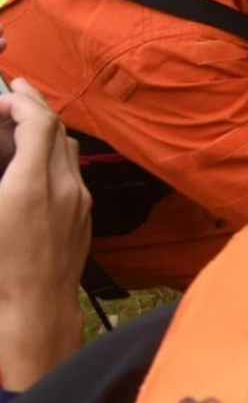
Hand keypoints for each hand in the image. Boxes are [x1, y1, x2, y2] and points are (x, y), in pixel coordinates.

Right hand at [0, 79, 90, 390]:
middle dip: (35, 106)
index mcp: (30, 188)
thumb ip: (0, 168)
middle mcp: (63, 189)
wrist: (34, 312)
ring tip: (22, 119)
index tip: (4, 94)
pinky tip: (36, 158)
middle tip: (15, 90)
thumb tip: (5, 144)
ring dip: (47, 128)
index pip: (38, 124)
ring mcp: (79, 202)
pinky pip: (74, 171)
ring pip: (68, 149)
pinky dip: (55, 154)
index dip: (21, 102)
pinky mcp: (85, 215)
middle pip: (57, 130)